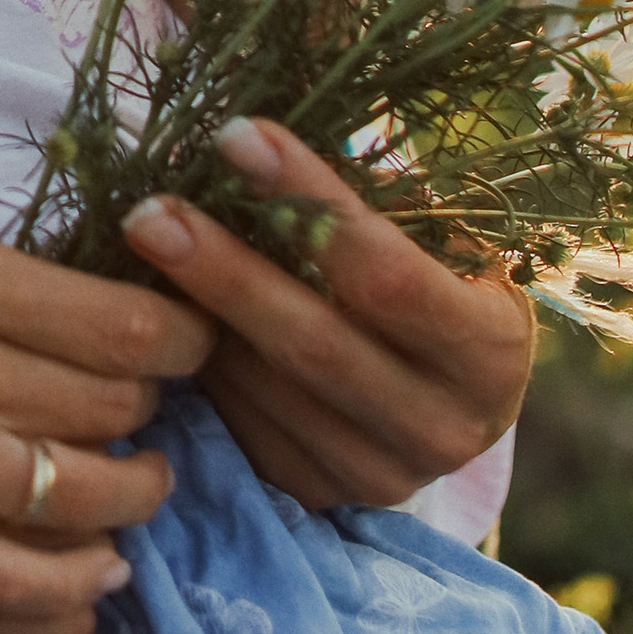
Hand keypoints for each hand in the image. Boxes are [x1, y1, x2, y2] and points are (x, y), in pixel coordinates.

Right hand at [0, 211, 216, 633]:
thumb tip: (63, 314)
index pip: (127, 333)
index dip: (175, 342)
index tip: (175, 346)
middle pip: (117, 441)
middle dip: (144, 438)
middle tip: (129, 431)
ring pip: (84, 557)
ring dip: (113, 543)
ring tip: (103, 525)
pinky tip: (40, 613)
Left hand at [118, 117, 531, 510]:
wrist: (451, 393)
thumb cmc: (434, 279)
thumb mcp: (433, 237)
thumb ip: (362, 201)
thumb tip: (254, 141)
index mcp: (489, 350)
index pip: (390, 275)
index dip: (310, 203)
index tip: (235, 135)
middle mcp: (446, 428)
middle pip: (315, 344)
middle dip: (224, 271)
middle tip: (148, 213)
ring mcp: (383, 475)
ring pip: (269, 390)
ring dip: (198, 319)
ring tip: (143, 253)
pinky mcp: (326, 498)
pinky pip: (247, 429)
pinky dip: (201, 368)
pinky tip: (164, 317)